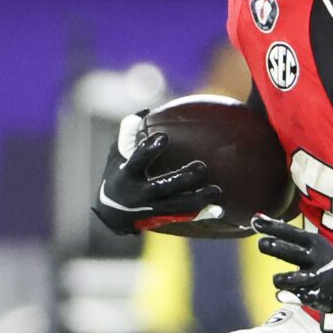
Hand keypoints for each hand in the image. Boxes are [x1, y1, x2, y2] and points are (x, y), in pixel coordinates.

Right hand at [92, 111, 223, 235]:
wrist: (112, 214)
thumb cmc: (118, 174)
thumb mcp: (116, 155)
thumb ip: (128, 134)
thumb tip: (145, 112)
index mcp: (126, 175)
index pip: (137, 160)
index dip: (149, 150)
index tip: (164, 137)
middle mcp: (139, 195)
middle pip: (162, 187)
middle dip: (182, 178)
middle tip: (202, 167)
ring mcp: (152, 209)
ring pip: (177, 206)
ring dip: (198, 198)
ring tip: (216, 190)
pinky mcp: (162, 219)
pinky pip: (184, 217)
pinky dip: (201, 214)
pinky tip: (219, 209)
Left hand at [251, 216, 332, 312]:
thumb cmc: (321, 258)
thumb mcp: (308, 241)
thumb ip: (283, 232)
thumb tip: (256, 216)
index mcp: (312, 242)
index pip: (290, 232)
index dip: (273, 227)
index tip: (256, 223)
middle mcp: (314, 258)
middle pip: (292, 252)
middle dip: (276, 247)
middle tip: (262, 244)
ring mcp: (316, 278)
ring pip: (293, 279)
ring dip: (281, 279)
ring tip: (278, 279)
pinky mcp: (317, 296)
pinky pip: (299, 297)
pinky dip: (289, 296)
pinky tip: (281, 294)